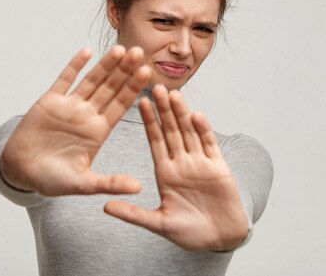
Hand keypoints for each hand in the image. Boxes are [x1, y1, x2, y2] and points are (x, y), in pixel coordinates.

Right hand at [0, 45, 150, 195]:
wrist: (20, 172)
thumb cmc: (52, 179)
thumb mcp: (83, 184)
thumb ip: (109, 183)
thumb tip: (139, 188)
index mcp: (98, 131)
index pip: (121, 105)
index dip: (133, 89)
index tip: (148, 73)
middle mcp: (87, 115)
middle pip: (111, 88)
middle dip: (125, 70)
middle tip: (140, 52)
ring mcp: (69, 106)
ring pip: (92, 80)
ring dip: (105, 64)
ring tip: (120, 49)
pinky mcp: (49, 101)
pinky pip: (64, 79)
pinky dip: (75, 66)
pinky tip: (87, 51)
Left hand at [104, 85, 248, 251]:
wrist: (220, 239)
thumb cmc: (190, 233)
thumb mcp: (158, 224)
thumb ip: (133, 214)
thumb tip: (104, 207)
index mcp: (165, 172)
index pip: (155, 140)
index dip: (148, 121)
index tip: (139, 101)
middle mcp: (182, 163)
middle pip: (171, 130)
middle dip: (164, 109)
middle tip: (155, 86)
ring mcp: (200, 163)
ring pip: (189, 132)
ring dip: (182, 113)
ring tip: (174, 94)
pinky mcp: (218, 167)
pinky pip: (209, 145)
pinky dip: (204, 130)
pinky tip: (196, 115)